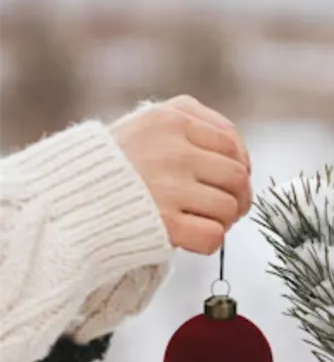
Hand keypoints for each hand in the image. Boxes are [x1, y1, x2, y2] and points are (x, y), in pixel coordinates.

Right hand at [111, 95, 251, 254]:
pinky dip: (210, 242)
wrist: (64, 198)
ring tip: (206, 221)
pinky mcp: (164, 223)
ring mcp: (168, 186)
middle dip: (240, 197)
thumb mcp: (148, 126)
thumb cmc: (113, 166)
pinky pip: (213, 236)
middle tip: (230, 208)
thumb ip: (192, 127)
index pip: (231, 141)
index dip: (242, 165)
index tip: (233, 180)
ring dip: (225, 221)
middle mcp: (171, 149)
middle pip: (237, 176)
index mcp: (170, 119)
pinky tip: (193, 238)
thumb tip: (242, 159)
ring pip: (229, 207)